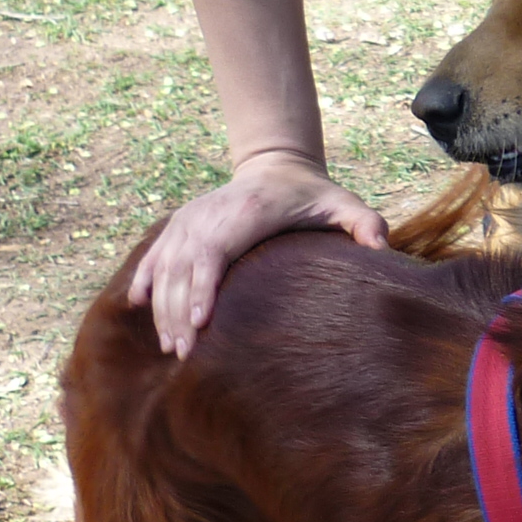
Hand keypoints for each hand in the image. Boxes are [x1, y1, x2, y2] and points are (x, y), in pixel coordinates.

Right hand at [127, 151, 388, 356]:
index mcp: (246, 212)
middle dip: (179, 312)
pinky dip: (146, 280)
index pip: (215, 251)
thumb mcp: (344, 203)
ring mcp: (190, 219)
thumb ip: (365, 223)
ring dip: (164, 307)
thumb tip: (382, 248)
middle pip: (184, 267)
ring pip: (166, 266)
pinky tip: (140, 307)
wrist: (275, 167)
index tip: (199, 323)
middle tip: (184, 354)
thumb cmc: (313, 195)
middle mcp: (210, 214)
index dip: (203, 287)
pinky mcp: (180, 225)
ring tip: (171, 348)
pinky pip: (155, 255)